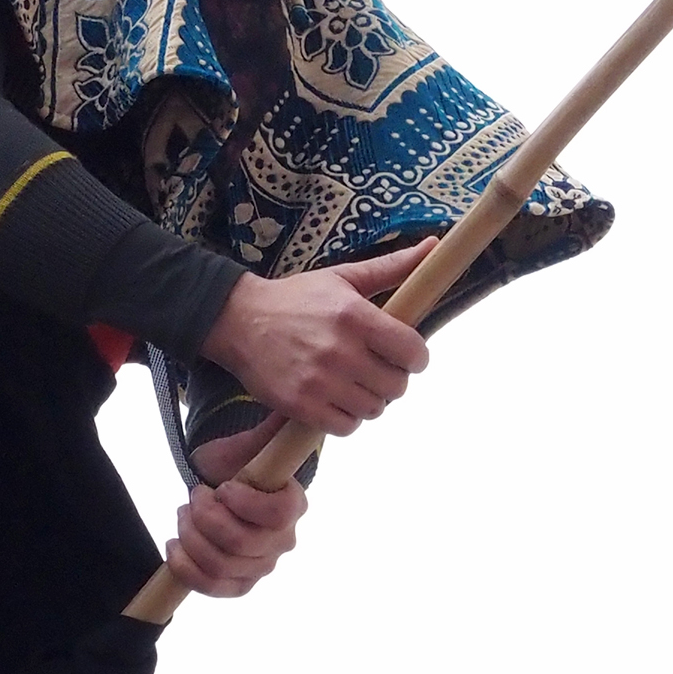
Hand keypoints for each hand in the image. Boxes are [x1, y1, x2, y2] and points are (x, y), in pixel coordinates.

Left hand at [165, 424, 304, 597]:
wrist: (225, 489)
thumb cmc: (240, 466)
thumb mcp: (253, 442)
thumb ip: (275, 428)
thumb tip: (290, 401)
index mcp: (293, 505)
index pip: (278, 514)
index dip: (246, 504)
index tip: (223, 487)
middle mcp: (283, 540)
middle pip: (242, 543)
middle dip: (206, 517)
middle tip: (194, 495)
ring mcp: (261, 566)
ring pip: (222, 565)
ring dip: (191, 538)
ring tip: (182, 515)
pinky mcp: (238, 584)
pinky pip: (212, 588)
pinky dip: (185, 568)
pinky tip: (173, 545)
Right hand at [198, 239, 434, 435]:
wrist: (238, 320)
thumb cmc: (297, 298)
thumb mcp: (343, 277)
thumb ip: (391, 267)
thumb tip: (434, 246)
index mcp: (354, 315)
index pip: (412, 351)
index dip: (416, 357)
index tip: (405, 355)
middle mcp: (339, 350)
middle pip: (397, 385)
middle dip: (393, 379)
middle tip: (377, 368)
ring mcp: (319, 381)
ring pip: (374, 409)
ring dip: (370, 399)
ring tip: (355, 383)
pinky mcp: (300, 405)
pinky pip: (346, 427)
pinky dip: (347, 417)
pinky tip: (337, 399)